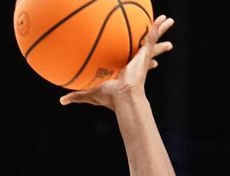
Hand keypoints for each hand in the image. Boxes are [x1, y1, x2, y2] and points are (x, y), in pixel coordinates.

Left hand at [59, 15, 174, 110]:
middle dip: (150, 47)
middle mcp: (134, 63)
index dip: (134, 60)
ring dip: (160, 32)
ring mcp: (141, 59)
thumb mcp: (89, 93)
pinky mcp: (144, 55)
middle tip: (153, 41)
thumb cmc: (108, 98)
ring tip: (168, 22)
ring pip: (152, 42)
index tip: (136, 58)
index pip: (130, 63)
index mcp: (124, 71)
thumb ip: (76, 96)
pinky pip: (152, 37)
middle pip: (143, 52)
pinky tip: (165, 19)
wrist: (123, 97)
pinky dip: (159, 28)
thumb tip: (61, 101)